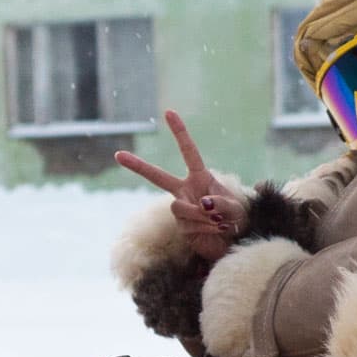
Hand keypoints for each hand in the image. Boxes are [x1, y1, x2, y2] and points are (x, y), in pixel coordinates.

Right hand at [115, 111, 244, 261]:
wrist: (234, 244)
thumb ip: (221, 202)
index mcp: (201, 178)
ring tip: (219, 222)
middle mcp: (186, 191)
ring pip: (178, 206)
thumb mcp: (236, 206)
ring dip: (200, 215)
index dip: (179, 132)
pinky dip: (205, 227)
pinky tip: (217, 230)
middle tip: (118, 155)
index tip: (168, 112)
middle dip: (138, 166)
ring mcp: (182, 209)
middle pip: (158, 177)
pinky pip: (187, 223)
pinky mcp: (182, 227)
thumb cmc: (238, 220)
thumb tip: (202, 203)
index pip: (188, 152)